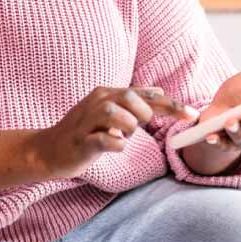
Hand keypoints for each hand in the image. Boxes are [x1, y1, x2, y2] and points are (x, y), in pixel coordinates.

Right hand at [29, 86, 197, 177]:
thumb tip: (159, 91)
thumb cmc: (83, 132)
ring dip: (128, 128)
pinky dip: (115, 144)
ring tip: (123, 136)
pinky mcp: (80, 142)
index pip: (144, 94)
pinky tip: (115, 146)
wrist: (48, 150)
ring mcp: (87, 122)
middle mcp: (97, 102)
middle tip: (141, 126)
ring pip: (116, 116)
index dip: (170, 104)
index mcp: (107, 94)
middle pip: (130, 98)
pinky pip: (103, 140)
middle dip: (144, 114)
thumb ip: (133, 103)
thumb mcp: (109, 113)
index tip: (192, 115)